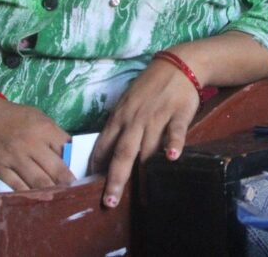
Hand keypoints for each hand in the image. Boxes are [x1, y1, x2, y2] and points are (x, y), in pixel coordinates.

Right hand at [0, 94, 73, 190]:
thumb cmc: (13, 116)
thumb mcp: (38, 117)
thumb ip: (53, 135)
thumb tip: (70, 154)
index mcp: (45, 129)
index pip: (68, 149)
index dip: (76, 162)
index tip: (83, 173)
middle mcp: (31, 144)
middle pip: (56, 169)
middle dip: (67, 182)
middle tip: (75, 192)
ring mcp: (14, 158)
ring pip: (38, 181)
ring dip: (51, 192)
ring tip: (60, 198)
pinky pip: (17, 186)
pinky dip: (28, 194)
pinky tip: (37, 199)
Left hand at [90, 58, 199, 207]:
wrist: (177, 65)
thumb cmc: (148, 88)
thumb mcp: (126, 105)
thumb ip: (119, 128)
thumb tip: (106, 156)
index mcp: (119, 118)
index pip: (103, 146)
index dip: (97, 168)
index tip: (89, 188)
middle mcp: (135, 120)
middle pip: (123, 152)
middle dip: (115, 179)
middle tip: (110, 201)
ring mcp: (156, 116)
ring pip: (148, 146)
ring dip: (144, 168)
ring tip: (142, 191)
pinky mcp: (178, 113)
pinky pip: (175, 130)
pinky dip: (173, 143)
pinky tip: (172, 157)